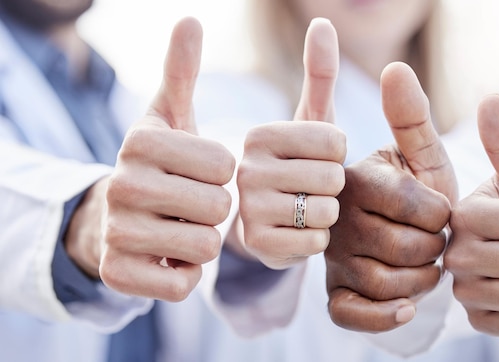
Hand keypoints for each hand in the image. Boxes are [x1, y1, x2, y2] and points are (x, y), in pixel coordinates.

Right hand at [99, 17, 234, 300]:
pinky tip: (167, 257)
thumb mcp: (166, 116)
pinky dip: (185, 274)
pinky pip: (184, 285)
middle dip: (215, 209)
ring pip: (205, 247)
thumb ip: (181, 70)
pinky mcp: (118, 276)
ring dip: (203, 241)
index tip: (198, 172)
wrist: (111, 218)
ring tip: (180, 227)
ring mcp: (116, 233)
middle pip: (218, 207)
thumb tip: (191, 19)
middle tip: (190, 204)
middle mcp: (121, 184)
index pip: (227, 166)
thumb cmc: (156, 165)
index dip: (223, 175)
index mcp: (141, 141)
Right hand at [236, 18, 345, 268]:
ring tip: (299, 211)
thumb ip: (318, 74)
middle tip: (305, 189)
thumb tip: (324, 22)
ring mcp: (246, 209)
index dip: (336, 156)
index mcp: (259, 134)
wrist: (261, 224)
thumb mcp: (305, 121)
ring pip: (327, 212)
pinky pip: (315, 244)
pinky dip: (313, 242)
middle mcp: (245, 168)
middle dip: (331, 187)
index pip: (336, 141)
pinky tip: (293, 235)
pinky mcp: (255, 246)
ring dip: (324, 216)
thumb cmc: (290, 167)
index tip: (312, 160)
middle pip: (333, 177)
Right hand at [325, 62, 457, 331]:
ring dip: (420, 282)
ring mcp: (330, 256)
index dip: (440, 214)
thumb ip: (411, 116)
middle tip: (436, 242)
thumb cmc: (414, 190)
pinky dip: (382, 316)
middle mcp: (335, 215)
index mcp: (354, 177)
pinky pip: (349, 314)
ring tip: (427, 266)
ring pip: (382, 282)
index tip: (441, 212)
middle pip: (401, 247)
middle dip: (434, 249)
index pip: (412, 203)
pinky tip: (405, 307)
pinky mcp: (332, 291)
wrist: (396, 234)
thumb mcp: (418, 153)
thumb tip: (395, 67)